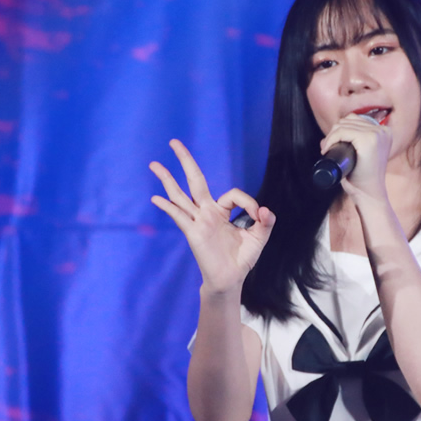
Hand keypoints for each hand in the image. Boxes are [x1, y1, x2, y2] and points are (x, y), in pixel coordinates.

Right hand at [150, 139, 274, 293]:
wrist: (231, 279)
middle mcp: (207, 212)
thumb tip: (265, 210)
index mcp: (222, 211)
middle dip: (185, 161)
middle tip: (174, 142)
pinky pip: (179, 217)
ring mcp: (198, 221)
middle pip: (194, 181)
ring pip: (180, 195)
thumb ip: (264, 223)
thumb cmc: (242, 258)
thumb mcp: (259, 238)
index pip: (232, 194)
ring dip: (167, 179)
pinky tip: (156, 198)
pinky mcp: (193, 233)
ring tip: (154, 164)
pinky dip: (168, 207)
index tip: (258, 214)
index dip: (247, 202)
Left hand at [318, 114, 391, 199]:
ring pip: (343, 125)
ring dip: (331, 136)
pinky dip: (332, 138)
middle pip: (348, 120)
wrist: (369, 194)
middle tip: (327, 149)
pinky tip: (327, 148)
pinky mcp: (368, 140)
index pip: (355, 119)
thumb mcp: (361, 156)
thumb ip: (351, 144)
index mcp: (385, 132)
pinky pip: (343, 131)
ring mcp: (377, 135)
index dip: (340, 129)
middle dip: (333, 132)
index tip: (331, 145)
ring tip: (327, 149)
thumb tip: (327, 137)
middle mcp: (383, 130)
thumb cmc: (363, 178)